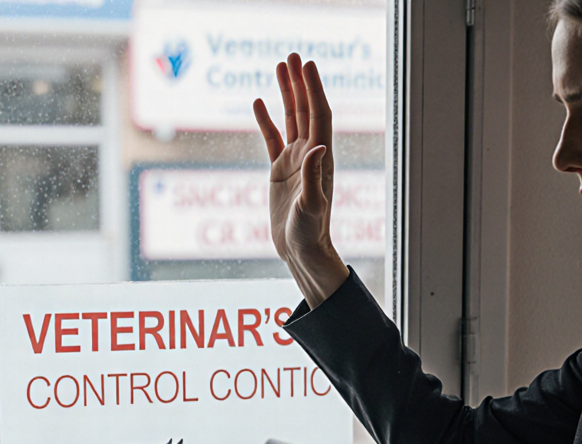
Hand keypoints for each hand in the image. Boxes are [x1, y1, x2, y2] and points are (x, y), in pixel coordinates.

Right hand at [253, 53, 348, 307]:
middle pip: (305, 110)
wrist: (300, 251)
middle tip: (292, 55)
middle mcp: (310, 154)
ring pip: (290, 119)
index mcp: (321, 158)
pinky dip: (267, 120)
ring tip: (280, 66)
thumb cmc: (309, 232)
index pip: (319, 115)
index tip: (307, 65)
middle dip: (300, 83)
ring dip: (286, 94)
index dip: (314, 90)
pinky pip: (273, 139)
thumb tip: (318, 146)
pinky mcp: (279, 171)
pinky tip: (260, 102)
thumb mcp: (312, 205)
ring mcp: (294, 161)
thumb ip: (314, 176)